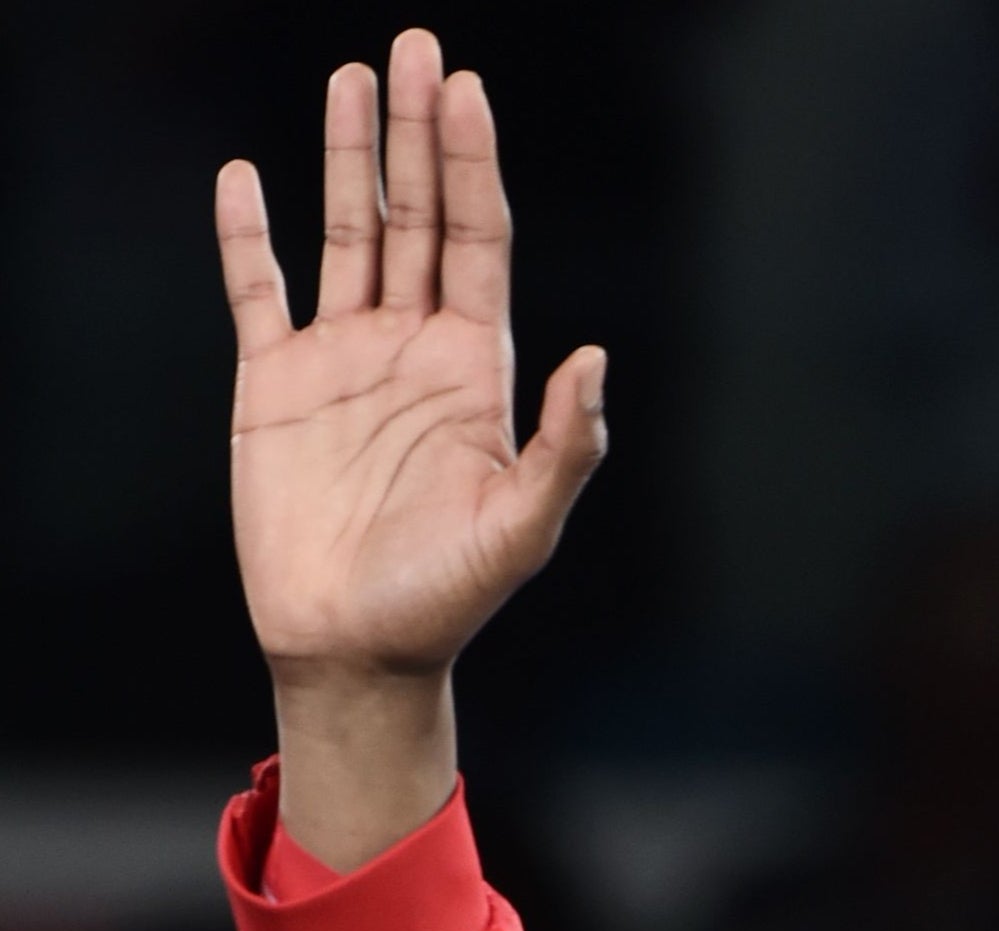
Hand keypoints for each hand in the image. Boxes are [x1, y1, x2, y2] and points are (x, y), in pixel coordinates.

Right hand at [215, 30, 604, 866]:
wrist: (356, 647)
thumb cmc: (448, 598)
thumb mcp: (523, 528)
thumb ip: (565, 446)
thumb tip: (596, 357)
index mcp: (476, 370)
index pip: (478, 242)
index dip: (474, 167)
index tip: (469, 93)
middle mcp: (412, 349)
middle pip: (415, 215)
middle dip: (417, 134)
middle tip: (417, 47)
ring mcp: (342, 359)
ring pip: (346, 234)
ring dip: (348, 156)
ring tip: (354, 77)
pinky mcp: (272, 385)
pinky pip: (257, 292)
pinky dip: (249, 235)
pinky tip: (245, 175)